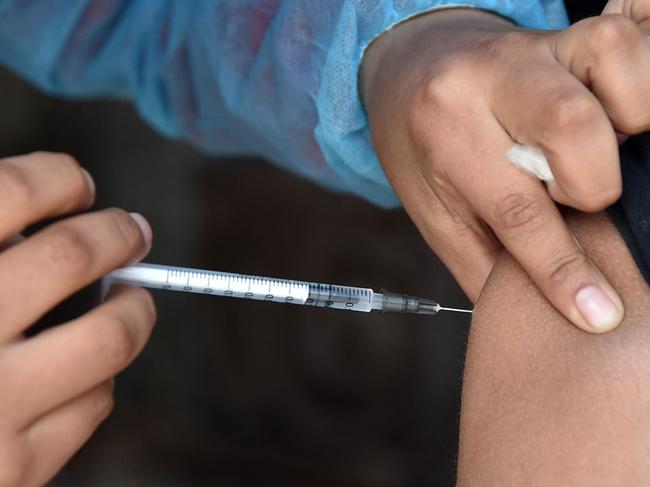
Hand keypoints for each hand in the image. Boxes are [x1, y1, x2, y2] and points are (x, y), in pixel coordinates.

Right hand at [0, 152, 155, 485]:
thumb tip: (43, 223)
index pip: (9, 192)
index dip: (57, 178)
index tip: (78, 185)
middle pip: (71, 255)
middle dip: (117, 233)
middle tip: (132, 232)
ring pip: (110, 336)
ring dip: (134, 308)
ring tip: (130, 298)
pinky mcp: (16, 469)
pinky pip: (93, 403)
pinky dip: (98, 377)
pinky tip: (81, 371)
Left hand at [361, 7, 649, 332]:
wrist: (409, 67)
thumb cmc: (421, 148)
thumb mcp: (434, 212)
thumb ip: (488, 260)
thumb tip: (546, 313)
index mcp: (445, 131)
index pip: (516, 208)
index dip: (562, 269)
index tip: (598, 313)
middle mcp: (488, 77)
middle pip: (574, 128)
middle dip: (591, 186)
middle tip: (568, 199)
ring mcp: (531, 47)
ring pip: (611, 66)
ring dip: (624, 125)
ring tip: (591, 152)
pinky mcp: (563, 34)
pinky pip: (622, 44)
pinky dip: (634, 87)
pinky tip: (609, 118)